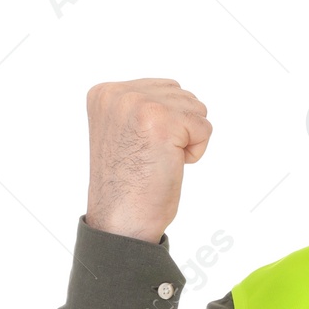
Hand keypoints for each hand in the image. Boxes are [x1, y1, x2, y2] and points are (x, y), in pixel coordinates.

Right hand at [85, 79, 212, 242]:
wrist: (122, 219)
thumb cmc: (129, 183)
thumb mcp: (125, 130)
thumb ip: (141, 105)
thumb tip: (179, 93)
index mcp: (105, 93)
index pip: (163, 89)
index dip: (164, 124)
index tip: (139, 148)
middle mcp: (117, 94)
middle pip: (181, 95)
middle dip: (178, 128)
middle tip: (151, 156)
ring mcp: (138, 104)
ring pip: (195, 109)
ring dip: (187, 139)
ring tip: (158, 160)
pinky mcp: (161, 120)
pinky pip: (204, 127)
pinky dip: (196, 151)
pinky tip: (169, 164)